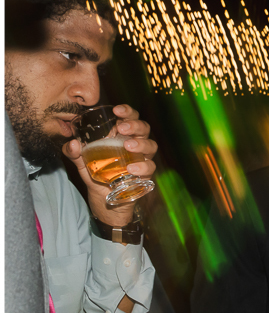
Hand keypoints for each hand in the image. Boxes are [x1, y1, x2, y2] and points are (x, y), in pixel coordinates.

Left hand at [63, 104, 157, 226]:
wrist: (105, 203)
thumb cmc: (98, 177)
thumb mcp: (82, 164)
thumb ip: (75, 154)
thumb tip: (72, 144)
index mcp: (121, 137)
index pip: (130, 118)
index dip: (127, 111)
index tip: (116, 110)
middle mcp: (135, 146)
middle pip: (144, 129)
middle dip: (135, 125)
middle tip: (123, 128)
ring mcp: (142, 160)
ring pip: (151, 146)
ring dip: (142, 143)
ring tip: (129, 146)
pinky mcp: (145, 175)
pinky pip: (150, 167)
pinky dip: (142, 166)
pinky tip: (131, 169)